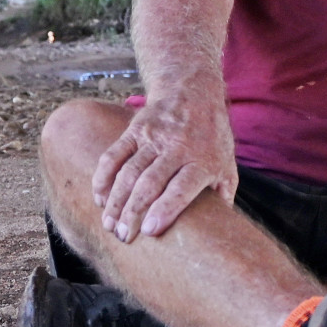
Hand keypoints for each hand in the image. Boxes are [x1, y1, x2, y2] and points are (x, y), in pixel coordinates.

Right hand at [93, 91, 236, 242]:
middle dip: (133, 211)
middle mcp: (176, 148)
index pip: (181, 188)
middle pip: (149, 182)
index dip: (165, 210)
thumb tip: (218, 230)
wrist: (193, 92)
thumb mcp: (227, 163)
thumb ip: (222, 195)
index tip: (149, 231)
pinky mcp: (135, 130)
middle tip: (122, 235)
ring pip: (128, 172)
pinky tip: (99, 197)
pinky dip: (103, 177)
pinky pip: (114, 155)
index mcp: (202, 160)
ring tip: (109, 224)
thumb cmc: (212, 136)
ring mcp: (153, 138)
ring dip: (116, 200)